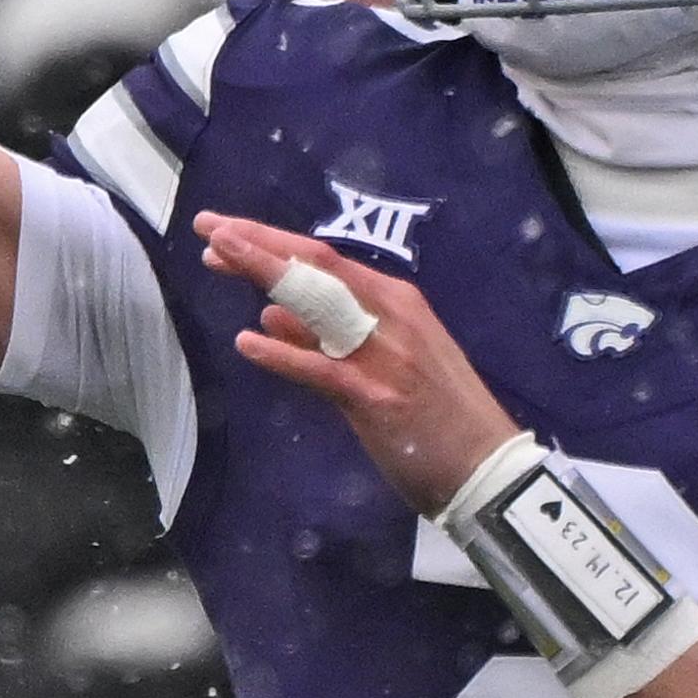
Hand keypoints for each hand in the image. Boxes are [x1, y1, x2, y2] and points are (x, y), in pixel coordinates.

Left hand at [197, 212, 521, 512]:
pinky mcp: (377, 398)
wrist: (489, 469)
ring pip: (316, 302)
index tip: (225, 231)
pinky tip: (246, 343)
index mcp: (396, 303)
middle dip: (258, 243)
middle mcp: (390, 316)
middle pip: (315, 266)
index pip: (324, 259)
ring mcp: (384, 355)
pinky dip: (283, 355)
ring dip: (264, 274)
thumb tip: (270, 314)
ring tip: (217, 257)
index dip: (271, 241)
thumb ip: (329, 337)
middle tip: (208, 227)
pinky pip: (321, 369)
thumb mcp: (388, 362)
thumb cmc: (442, 419)